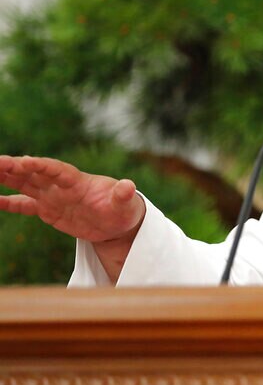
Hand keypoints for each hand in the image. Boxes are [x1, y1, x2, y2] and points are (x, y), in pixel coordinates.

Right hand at [0, 155, 144, 243]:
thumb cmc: (124, 209)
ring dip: (6, 177)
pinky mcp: (48, 210)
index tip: (23, 161)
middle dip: (14, 167)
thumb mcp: (125, 204)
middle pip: (34, 173)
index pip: (56, 169)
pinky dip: (8, 202)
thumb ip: (123, 195)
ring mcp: (53, 196)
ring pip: (24, 183)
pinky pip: (24, 204)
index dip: (40, 165)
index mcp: (78, 181)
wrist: (118, 223)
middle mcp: (61, 186)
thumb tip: (128, 186)